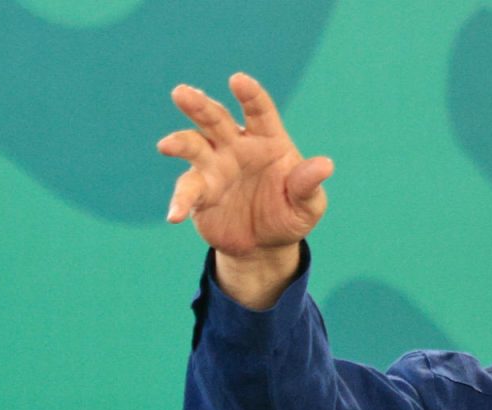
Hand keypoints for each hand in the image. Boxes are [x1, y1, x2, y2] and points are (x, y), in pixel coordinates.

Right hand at [158, 72, 332, 305]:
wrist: (265, 246)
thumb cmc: (290, 214)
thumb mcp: (307, 205)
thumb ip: (308, 184)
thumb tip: (325, 165)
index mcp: (266, 140)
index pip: (259, 111)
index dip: (250, 95)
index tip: (238, 80)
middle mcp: (235, 146)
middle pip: (215, 118)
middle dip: (199, 105)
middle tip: (182, 93)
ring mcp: (214, 167)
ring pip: (193, 145)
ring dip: (180, 143)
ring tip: (166, 145)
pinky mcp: (199, 192)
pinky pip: (187, 191)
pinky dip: (180, 201)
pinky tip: (176, 215)